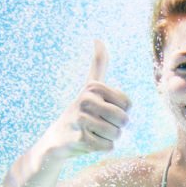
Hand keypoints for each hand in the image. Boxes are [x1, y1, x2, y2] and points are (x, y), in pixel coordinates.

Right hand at [47, 40, 130, 156]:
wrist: (57, 140)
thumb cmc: (80, 112)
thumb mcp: (89, 87)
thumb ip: (97, 64)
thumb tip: (98, 39)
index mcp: (94, 87)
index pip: (128, 104)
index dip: (121, 112)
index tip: (104, 111)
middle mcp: (87, 99)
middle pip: (124, 119)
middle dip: (116, 127)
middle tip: (98, 125)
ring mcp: (82, 119)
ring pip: (117, 134)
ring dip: (109, 138)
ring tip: (93, 133)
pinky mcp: (80, 138)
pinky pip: (108, 146)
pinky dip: (102, 147)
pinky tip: (88, 142)